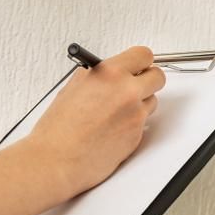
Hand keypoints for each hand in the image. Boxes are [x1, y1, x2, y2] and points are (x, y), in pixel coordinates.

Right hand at [25, 45, 165, 197]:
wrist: (57, 160)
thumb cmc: (58, 130)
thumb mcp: (72, 88)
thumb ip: (96, 77)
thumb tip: (106, 73)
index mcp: (109, 74)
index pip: (142, 55)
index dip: (141, 61)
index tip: (138, 66)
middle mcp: (127, 92)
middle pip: (157, 77)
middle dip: (148, 80)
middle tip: (136, 85)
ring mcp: (135, 115)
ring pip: (152, 101)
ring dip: (140, 104)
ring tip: (115, 113)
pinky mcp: (138, 136)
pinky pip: (143, 124)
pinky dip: (132, 124)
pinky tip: (112, 129)